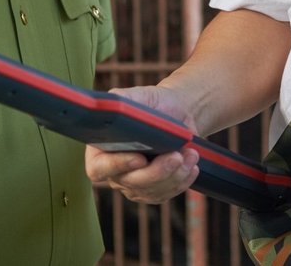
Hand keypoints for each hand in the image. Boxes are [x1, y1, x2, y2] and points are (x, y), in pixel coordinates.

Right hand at [84, 85, 200, 203]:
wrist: (177, 114)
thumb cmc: (154, 103)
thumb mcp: (137, 97)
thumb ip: (120, 102)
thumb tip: (111, 107)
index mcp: (101, 148)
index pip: (98, 167)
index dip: (116, 165)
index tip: (140, 158)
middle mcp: (114, 171)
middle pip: (130, 182)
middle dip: (157, 171)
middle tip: (176, 156)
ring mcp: (133, 184)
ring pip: (151, 191)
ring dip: (175, 175)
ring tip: (191, 154)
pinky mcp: (152, 191)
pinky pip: (164, 194)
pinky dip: (181, 181)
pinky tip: (191, 166)